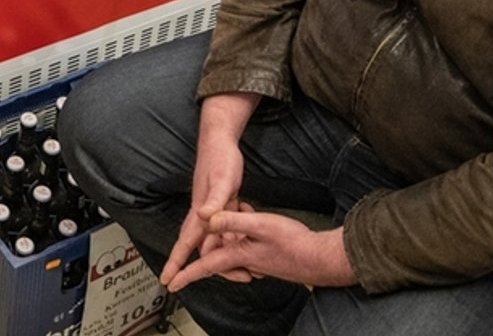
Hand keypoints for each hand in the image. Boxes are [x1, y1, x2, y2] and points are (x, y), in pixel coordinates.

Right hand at [162, 94, 253, 288]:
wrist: (220, 141)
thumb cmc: (220, 159)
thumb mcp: (222, 180)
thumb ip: (215, 200)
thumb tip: (203, 217)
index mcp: (201, 212)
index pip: (185, 243)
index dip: (176, 263)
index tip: (167, 281)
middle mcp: (204, 215)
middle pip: (201, 248)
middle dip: (204, 267)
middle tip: (217, 280)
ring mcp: (214, 211)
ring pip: (215, 240)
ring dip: (223, 255)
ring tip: (238, 271)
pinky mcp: (224, 205)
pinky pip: (225, 230)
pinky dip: (231, 240)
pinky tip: (241, 244)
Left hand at [167, 209, 355, 290]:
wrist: (321, 258)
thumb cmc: (295, 244)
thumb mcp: (260, 224)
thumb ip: (232, 220)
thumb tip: (207, 218)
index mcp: (237, 255)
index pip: (205, 265)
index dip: (186, 273)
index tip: (171, 282)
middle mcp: (244, 262)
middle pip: (218, 255)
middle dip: (214, 239)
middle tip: (219, 216)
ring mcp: (256, 263)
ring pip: (233, 248)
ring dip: (234, 231)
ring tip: (245, 209)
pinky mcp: (266, 259)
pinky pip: (247, 247)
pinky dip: (246, 232)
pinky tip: (255, 217)